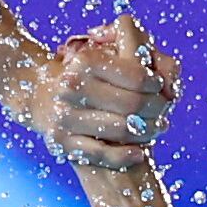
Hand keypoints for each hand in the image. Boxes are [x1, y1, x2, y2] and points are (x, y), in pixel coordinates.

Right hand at [12, 11, 176, 173]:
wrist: (43, 98)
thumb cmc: (89, 76)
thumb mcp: (109, 53)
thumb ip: (145, 51)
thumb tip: (163, 78)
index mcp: (85, 60)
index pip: (138, 77)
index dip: (156, 84)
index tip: (159, 87)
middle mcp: (71, 86)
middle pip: (133, 104)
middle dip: (156, 109)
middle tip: (163, 111)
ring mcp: (64, 116)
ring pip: (122, 129)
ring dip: (147, 132)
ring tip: (156, 128)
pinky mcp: (62, 143)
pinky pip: (102, 154)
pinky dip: (126, 155)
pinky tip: (139, 153)